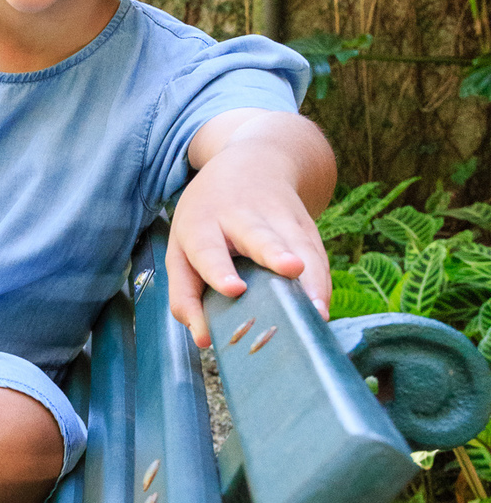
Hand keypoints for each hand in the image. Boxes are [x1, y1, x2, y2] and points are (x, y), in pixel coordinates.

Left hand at [166, 112, 334, 350]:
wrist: (254, 162)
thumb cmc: (209, 220)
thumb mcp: (182, 247)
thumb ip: (185, 294)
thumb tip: (203, 339)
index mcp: (203, 223)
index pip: (208, 248)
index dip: (220, 270)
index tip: (234, 290)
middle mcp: (241, 216)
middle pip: (259, 236)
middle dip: (275, 253)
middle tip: (291, 269)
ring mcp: (279, 217)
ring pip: (297, 245)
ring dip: (310, 275)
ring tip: (317, 309)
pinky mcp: (306, 225)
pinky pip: (317, 256)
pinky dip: (320, 285)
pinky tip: (320, 310)